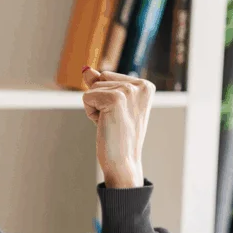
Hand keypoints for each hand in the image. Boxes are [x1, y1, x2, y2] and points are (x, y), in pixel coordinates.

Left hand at [81, 67, 151, 188]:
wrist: (123, 162)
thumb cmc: (118, 137)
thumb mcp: (111, 107)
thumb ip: (100, 85)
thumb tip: (86, 70)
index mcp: (145, 85)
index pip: (108, 77)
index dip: (106, 98)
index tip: (119, 116)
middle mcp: (141, 85)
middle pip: (100, 79)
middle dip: (99, 101)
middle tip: (114, 121)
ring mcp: (129, 90)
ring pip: (93, 88)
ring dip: (95, 108)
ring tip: (111, 124)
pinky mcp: (116, 98)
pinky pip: (87, 97)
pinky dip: (90, 113)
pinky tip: (104, 124)